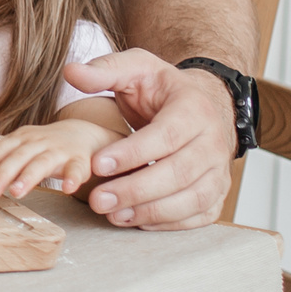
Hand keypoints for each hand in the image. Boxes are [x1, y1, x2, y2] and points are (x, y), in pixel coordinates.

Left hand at [0, 119, 107, 199]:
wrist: (81, 134)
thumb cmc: (44, 143)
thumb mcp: (19, 142)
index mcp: (21, 138)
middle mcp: (38, 142)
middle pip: (18, 157)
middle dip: (3, 174)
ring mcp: (59, 151)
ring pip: (42, 163)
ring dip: (29, 177)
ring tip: (16, 193)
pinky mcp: (80, 161)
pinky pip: (77, 169)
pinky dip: (73, 179)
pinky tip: (67, 190)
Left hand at [61, 50, 237, 229]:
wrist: (199, 104)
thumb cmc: (161, 88)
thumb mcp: (135, 68)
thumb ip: (103, 70)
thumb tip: (71, 71)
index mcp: (194, 108)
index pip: (166, 135)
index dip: (132, 153)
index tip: (97, 165)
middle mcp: (214, 141)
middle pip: (180, 172)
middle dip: (136, 190)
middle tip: (98, 200)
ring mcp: (219, 169)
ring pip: (194, 198)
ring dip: (152, 211)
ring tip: (113, 215)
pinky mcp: (218, 191)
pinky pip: (201, 214)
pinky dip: (170, 223)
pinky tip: (137, 220)